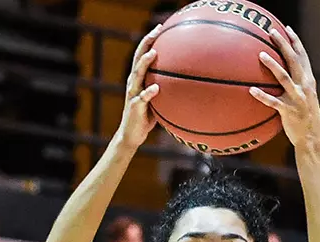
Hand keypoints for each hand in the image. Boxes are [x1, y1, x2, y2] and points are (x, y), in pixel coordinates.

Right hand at [115, 25, 163, 150]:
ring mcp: (132, 94)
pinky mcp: (134, 107)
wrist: (132, 135)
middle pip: (138, 58)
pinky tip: (156, 88)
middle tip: (157, 31)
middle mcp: (133, 83)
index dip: (150, 40)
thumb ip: (167, 88)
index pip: (143, 54)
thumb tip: (187, 81)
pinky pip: (141, 99)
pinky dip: (148, 93)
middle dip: (146, 43)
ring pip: (137, 75)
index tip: (160, 27)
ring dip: (144, 64)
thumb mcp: (158, 99)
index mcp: (138, 79)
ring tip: (154, 54)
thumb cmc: (147, 117)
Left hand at [248, 25, 319, 151]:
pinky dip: (262, 96)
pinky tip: (251, 90)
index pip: (303, 57)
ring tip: (260, 54)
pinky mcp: (289, 111)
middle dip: (284, 44)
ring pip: (284, 78)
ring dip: (272, 65)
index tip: (287, 29)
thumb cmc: (304, 118)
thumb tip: (279, 75)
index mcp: (308, 81)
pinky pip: (273, 102)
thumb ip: (295, 85)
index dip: (296, 42)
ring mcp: (297, 98)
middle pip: (294, 60)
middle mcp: (305, 86)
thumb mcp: (304, 98)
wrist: (312, 138)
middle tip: (272, 31)